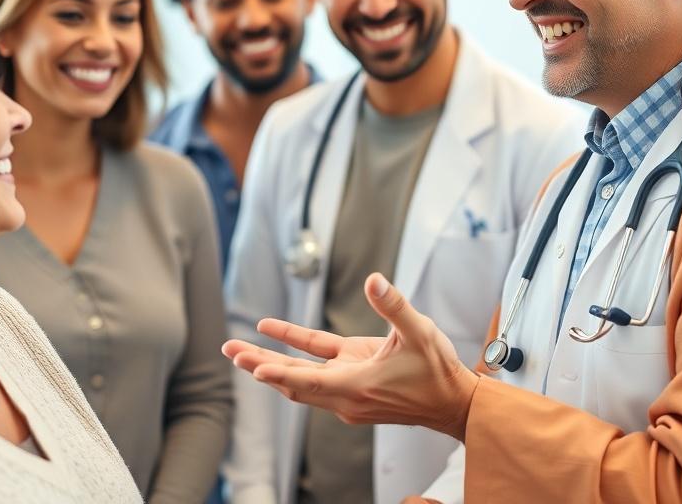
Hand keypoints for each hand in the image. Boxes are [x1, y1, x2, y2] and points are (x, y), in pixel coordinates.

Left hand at [222, 272, 479, 440]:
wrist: (451, 401)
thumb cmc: (437, 372)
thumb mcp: (419, 333)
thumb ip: (394, 306)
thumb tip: (374, 280)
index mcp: (358, 386)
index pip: (309, 382)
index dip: (281, 374)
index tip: (254, 369)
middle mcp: (345, 392)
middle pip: (292, 381)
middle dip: (259, 366)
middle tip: (230, 351)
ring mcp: (346, 386)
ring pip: (299, 376)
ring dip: (269, 362)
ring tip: (238, 349)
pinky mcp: (352, 376)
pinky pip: (317, 363)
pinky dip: (294, 351)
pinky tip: (272, 332)